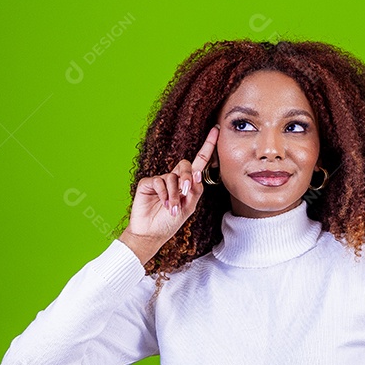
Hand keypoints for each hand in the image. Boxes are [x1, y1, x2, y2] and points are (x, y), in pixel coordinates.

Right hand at [126, 125, 218, 242]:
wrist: (151, 234)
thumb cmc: (170, 222)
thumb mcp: (189, 207)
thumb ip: (195, 190)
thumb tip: (196, 173)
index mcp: (187, 183)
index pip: (199, 162)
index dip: (208, 146)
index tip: (216, 130)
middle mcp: (174, 179)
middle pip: (186, 165)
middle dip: (187, 178)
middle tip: (185, 192)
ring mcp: (160, 180)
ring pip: (173, 177)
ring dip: (175, 195)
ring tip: (173, 209)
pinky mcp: (148, 183)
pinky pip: (159, 181)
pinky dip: (163, 194)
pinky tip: (163, 204)